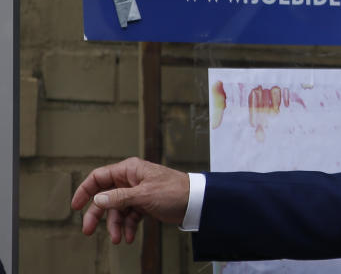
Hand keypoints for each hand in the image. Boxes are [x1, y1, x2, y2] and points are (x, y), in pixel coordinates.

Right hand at [71, 157, 189, 243]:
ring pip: (117, 210)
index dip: (85, 190)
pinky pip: (130, 216)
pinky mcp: (145, 204)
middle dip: (97, 215)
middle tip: (88, 231)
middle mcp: (131, 180)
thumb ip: (119, 197)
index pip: (99, 177)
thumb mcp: (143, 195)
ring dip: (116, 225)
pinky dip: (129, 227)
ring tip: (118, 239)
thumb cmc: (174, 191)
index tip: (75, 206)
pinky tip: (130, 238)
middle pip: (105, 197)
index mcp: (129, 170)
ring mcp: (137, 192)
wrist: (196, 202)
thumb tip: (97, 199)